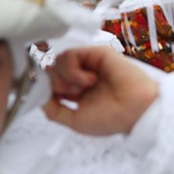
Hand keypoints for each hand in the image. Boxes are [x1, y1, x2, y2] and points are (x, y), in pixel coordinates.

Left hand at [41, 46, 158, 135]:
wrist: (135, 110)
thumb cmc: (110, 119)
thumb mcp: (75, 121)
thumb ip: (54, 111)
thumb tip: (38, 97)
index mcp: (79, 91)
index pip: (52, 83)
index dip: (46, 88)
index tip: (48, 96)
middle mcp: (83, 75)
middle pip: (52, 70)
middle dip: (55, 83)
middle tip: (71, 94)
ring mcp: (89, 63)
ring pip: (59, 60)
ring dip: (65, 76)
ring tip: (82, 88)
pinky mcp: (96, 52)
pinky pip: (71, 54)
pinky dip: (73, 69)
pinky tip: (88, 80)